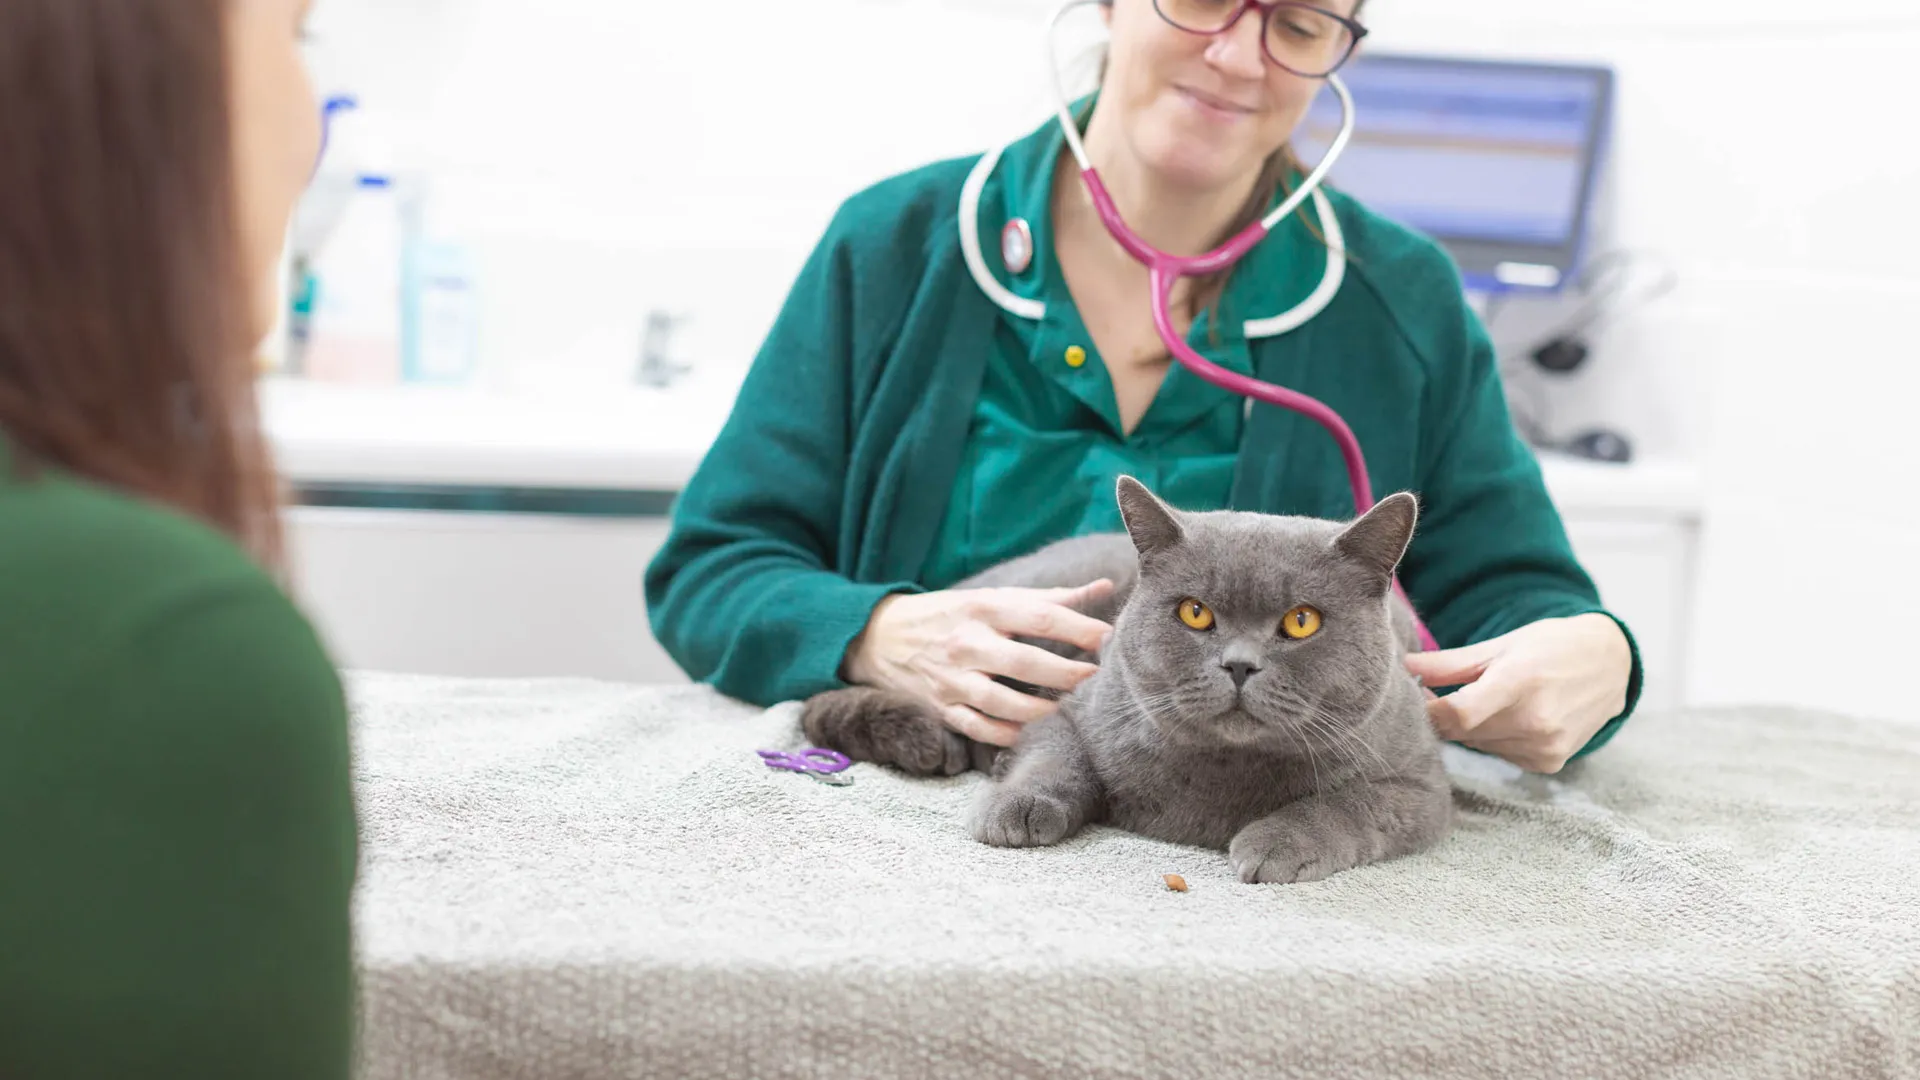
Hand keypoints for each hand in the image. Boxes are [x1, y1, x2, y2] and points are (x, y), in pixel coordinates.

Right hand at [842, 581, 1114, 746]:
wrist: (878, 637)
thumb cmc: (950, 614)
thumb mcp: (993, 597)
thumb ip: (1049, 598)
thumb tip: (1105, 588)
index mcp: (983, 608)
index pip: (1040, 618)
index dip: (1080, 630)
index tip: (1109, 639)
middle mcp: (967, 642)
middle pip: (1026, 663)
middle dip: (1067, 674)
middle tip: (1096, 679)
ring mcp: (952, 678)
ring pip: (1003, 702)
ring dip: (1041, 710)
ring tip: (1068, 708)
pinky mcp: (941, 707)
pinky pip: (979, 727)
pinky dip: (1007, 733)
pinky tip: (1030, 730)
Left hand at [1403, 613, 1631, 773]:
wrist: (1611, 665)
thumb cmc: (1550, 646)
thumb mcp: (1501, 645)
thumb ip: (1449, 663)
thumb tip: (1403, 666)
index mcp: (1520, 681)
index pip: (1456, 714)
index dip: (1427, 710)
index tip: (1415, 697)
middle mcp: (1536, 720)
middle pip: (1462, 731)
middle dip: (1444, 715)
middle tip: (1442, 694)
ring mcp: (1545, 746)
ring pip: (1478, 745)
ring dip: (1470, 728)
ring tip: (1487, 699)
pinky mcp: (1549, 763)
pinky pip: (1500, 754)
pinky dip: (1494, 739)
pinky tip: (1511, 717)